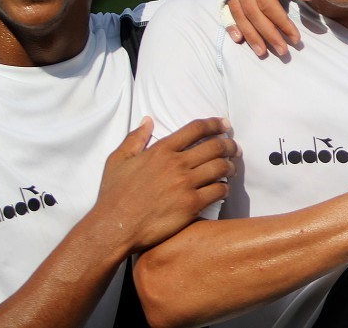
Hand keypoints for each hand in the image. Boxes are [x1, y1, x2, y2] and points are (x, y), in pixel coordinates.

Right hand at [91, 117, 237, 253]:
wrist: (113, 228)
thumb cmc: (113, 196)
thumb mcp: (118, 160)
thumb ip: (134, 138)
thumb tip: (148, 120)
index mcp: (161, 150)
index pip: (196, 129)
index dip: (215, 123)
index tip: (224, 124)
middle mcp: (176, 164)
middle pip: (215, 146)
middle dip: (229, 144)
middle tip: (234, 147)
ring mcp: (185, 184)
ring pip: (220, 167)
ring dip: (230, 166)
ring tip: (232, 168)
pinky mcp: (191, 205)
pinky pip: (218, 191)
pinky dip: (225, 188)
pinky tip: (223, 189)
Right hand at [224, 0, 313, 56]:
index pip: (267, 2)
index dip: (281, 22)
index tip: (295, 38)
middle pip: (252, 12)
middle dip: (268, 34)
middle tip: (283, 52)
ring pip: (239, 13)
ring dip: (251, 34)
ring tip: (263, 52)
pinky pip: (226, 7)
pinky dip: (231, 23)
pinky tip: (238, 39)